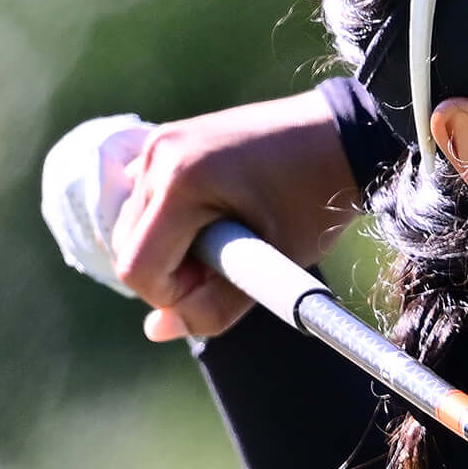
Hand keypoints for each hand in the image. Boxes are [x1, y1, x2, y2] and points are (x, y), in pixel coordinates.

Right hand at [109, 92, 363, 340]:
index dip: (175, 295)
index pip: (137, 269)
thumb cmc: (314, 200)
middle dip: (173, 272)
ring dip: (172, 249)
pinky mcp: (164, 141)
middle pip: (127, 249)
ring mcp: (156, 144)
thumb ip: (214, 305)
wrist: (340, 137)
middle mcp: (157, 156)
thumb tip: (156, 331)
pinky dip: (171, 222)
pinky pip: (145, 201)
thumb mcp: (274, 263)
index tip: (222, 282)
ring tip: (230, 236)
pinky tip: (216, 216)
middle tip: (232, 260)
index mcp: (180, 182)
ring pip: (133, 227)